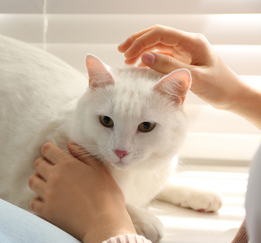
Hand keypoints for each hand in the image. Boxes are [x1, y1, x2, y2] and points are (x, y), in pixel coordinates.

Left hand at [29, 141, 135, 242]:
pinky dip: (38, 201)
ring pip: (32, 181)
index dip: (49, 150)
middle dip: (44, 164)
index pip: (47, 149)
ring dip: (38, 181)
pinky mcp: (47, 211)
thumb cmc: (107, 197)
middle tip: (53, 170)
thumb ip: (84, 155)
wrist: (104, 225)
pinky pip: (33, 202)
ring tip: (48, 185)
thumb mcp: (100, 170)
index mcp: (67, 164)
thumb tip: (69, 144)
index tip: (54, 155)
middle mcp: (54, 177)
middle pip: (38, 164)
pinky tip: (47, 201)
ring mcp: (49, 194)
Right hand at [118, 25, 247, 111]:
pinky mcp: (182, 60)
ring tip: (128, 61)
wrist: (233, 96)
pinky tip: (140, 67)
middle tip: (121, 52)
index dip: (141, 41)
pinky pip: (162, 56)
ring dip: (142, 51)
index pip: (160, 34)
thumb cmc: (219, 87)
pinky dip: (149, 60)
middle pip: (157, 35)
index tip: (127, 53)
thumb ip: (169, 67)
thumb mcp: (194, 77)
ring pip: (157, 45)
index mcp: (192, 42)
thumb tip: (145, 58)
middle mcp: (187, 43)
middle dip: (137, 41)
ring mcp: (184, 51)